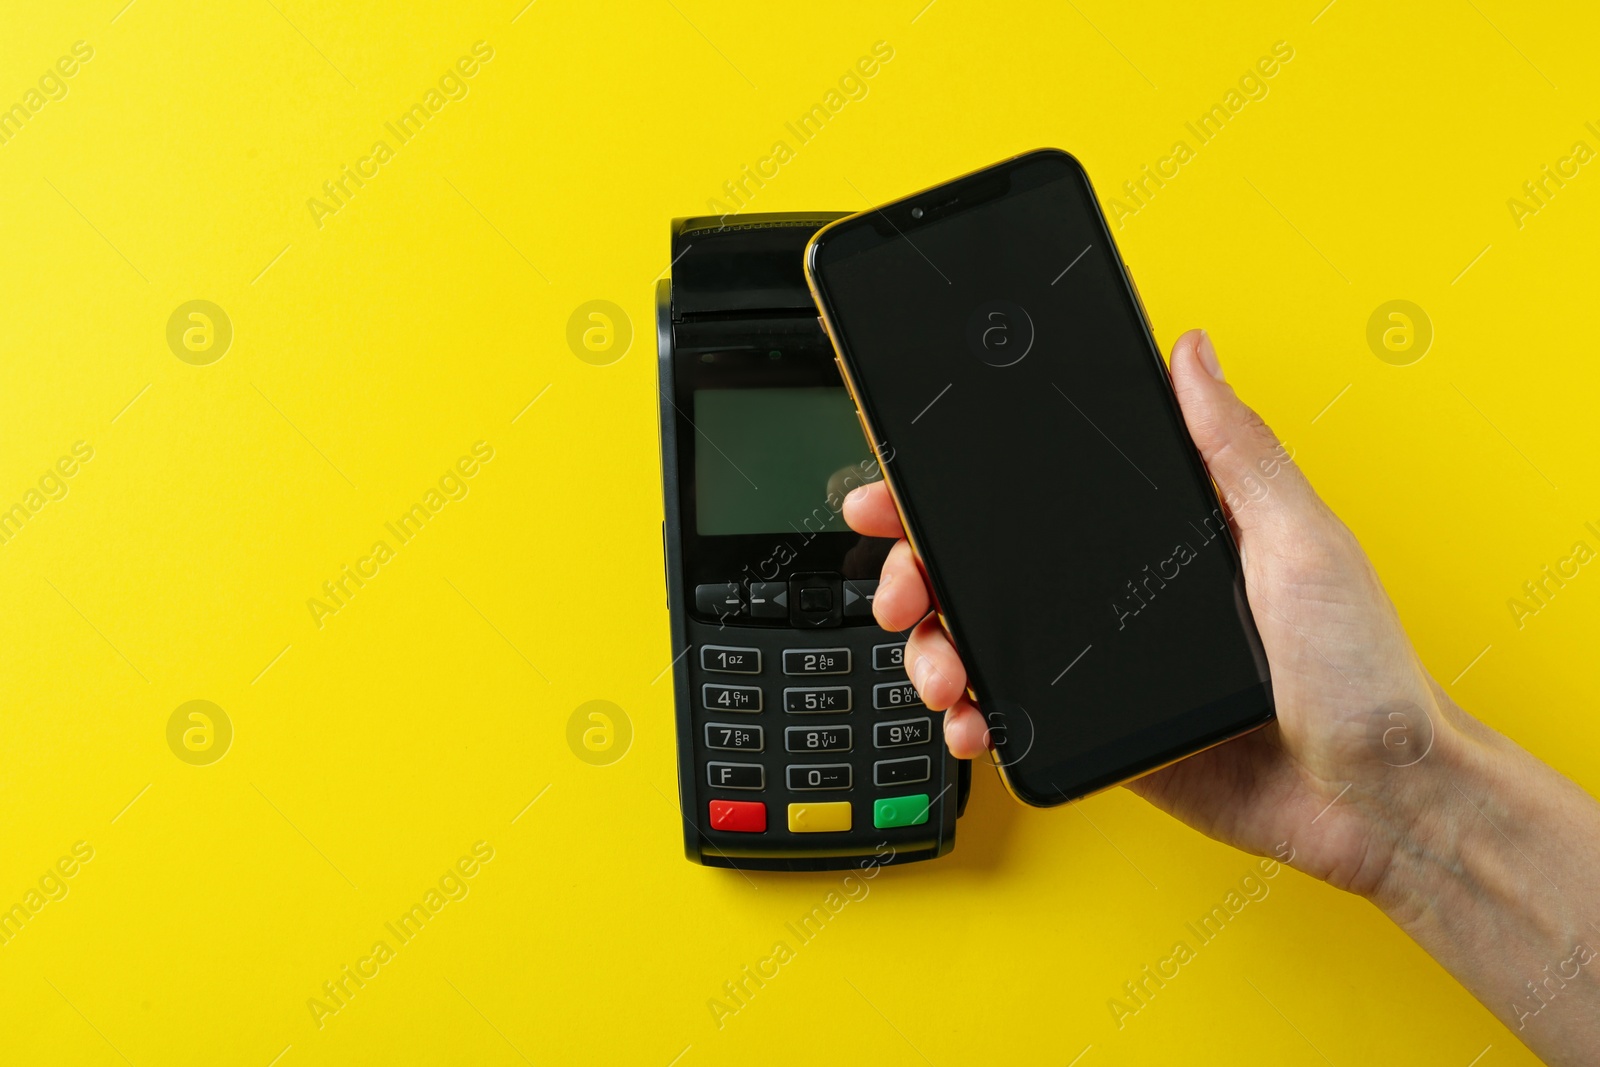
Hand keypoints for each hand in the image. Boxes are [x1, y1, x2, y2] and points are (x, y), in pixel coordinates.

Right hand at [842, 329, 1458, 896]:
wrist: (1374, 800)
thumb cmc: (1363, 671)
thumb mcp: (1303, 541)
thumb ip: (1237, 451)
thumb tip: (1193, 355)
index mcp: (1165, 532)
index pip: (1042, 491)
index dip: (962, 484)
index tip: (906, 483)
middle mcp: (1123, 591)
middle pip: (987, 565)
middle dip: (919, 569)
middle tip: (902, 585)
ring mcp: (1104, 662)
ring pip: (982, 640)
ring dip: (935, 648)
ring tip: (938, 666)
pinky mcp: (1099, 727)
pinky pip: (1013, 713)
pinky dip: (973, 718)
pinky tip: (970, 719)